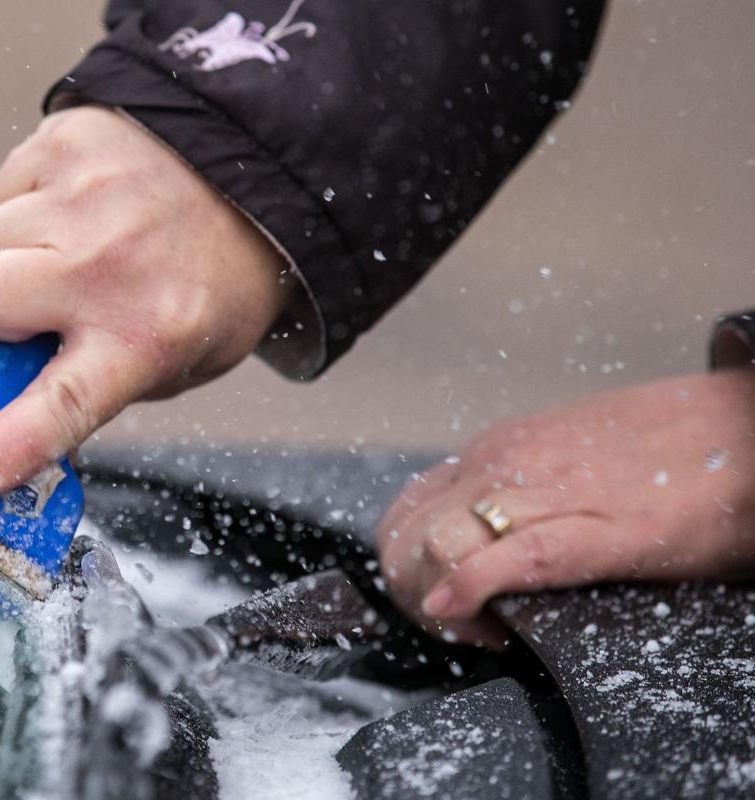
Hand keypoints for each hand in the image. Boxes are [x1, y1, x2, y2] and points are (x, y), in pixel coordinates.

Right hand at [0, 105, 289, 495]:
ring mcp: (83, 197)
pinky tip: (74, 213)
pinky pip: (0, 191)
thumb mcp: (178, 360)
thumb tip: (9, 419)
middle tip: (18, 320)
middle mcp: (110, 265)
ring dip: (0, 263)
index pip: (64, 401)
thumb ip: (96, 388)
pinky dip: (23, 211)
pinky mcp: (66, 142)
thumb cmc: (212, 281)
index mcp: (147, 335)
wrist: (259, 174)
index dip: (8, 441)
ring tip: (58, 257)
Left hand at [376, 369, 754, 647]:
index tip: (438, 599)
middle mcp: (503, 463)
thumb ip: (516, 496)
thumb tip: (478, 544)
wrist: (748, 429)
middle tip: (456, 625)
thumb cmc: (666, 451)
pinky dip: (468, 590)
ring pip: (439, 547)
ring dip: (439, 603)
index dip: (405, 566)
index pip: (405, 514)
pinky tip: (463, 617)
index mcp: (496, 452)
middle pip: (406, 538)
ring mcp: (544, 490)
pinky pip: (507, 560)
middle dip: (412, 593)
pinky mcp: (597, 527)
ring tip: (483, 629)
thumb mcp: (563, 462)